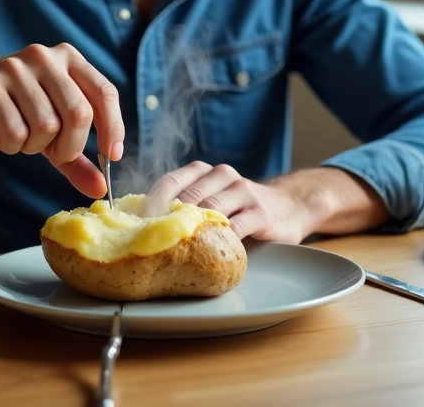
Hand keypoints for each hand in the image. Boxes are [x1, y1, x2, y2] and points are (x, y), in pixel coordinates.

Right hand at [0, 43, 123, 197]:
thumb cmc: (7, 112)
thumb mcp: (47, 133)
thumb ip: (76, 158)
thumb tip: (101, 188)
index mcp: (67, 58)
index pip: (104, 92)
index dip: (113, 127)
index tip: (111, 156)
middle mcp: (44, 56)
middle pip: (78, 113)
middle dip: (70, 146)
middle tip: (54, 152)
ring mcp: (15, 67)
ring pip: (47, 126)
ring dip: (35, 146)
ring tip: (20, 136)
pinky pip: (16, 132)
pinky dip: (11, 145)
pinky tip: (0, 133)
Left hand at [143, 161, 317, 242]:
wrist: (289, 206)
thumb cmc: (239, 209)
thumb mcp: (211, 200)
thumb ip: (182, 207)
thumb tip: (137, 227)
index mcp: (203, 172)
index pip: (170, 181)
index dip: (151, 202)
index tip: (134, 224)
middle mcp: (222, 175)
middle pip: (188, 196)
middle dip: (166, 219)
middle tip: (149, 241)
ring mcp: (243, 191)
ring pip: (210, 208)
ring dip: (191, 229)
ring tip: (174, 248)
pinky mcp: (262, 212)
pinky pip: (237, 225)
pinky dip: (221, 238)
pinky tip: (210, 252)